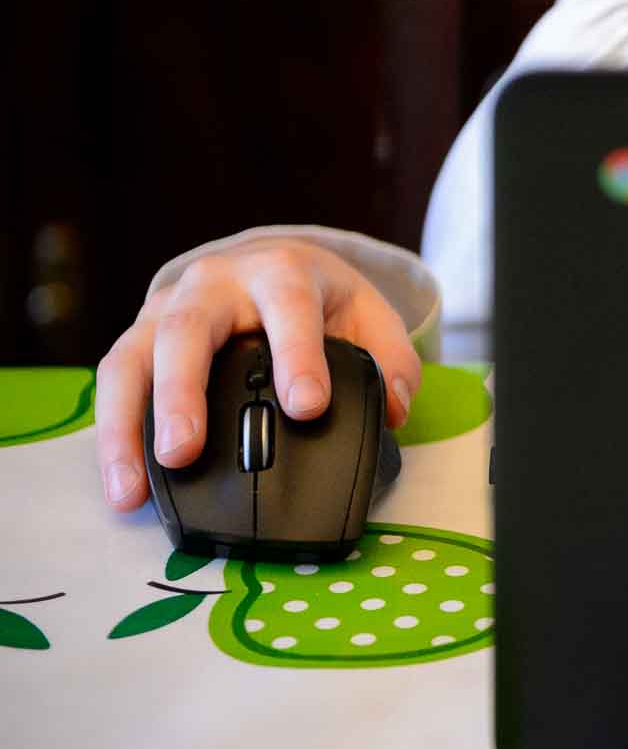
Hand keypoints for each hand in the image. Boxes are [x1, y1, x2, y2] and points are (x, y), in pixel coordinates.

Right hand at [95, 238, 421, 512]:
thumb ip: (390, 358)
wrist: (267, 261)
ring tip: (132, 487)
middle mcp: (214, 285)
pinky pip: (112, 382)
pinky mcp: (137, 337)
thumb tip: (394, 410)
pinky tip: (123, 485)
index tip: (307, 406)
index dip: (298, 355)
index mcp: (280, 272)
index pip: (289, 308)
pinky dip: (111, 436)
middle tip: (185, 452)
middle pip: (188, 330)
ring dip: (127, 425)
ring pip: (133, 359)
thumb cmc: (316, 295)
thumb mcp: (366, 312)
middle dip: (182, 393)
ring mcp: (166, 309)